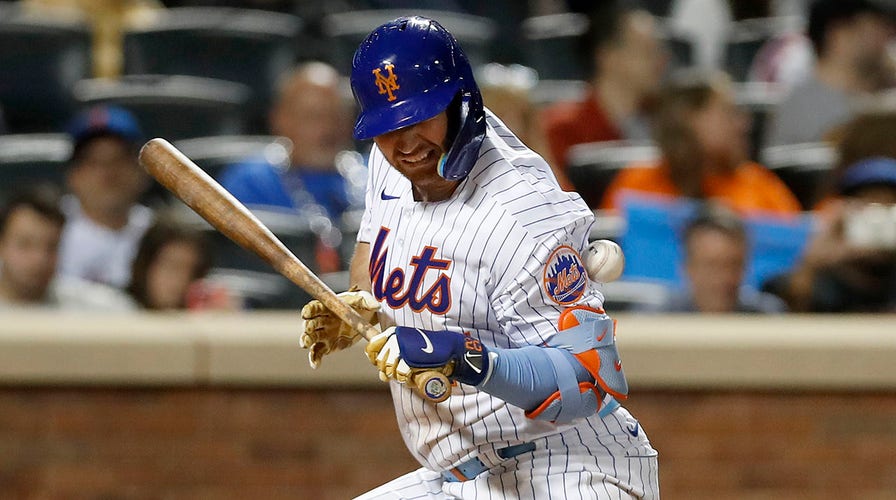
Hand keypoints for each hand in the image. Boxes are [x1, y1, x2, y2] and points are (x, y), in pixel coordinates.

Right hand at [300, 288, 378, 367]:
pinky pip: (319, 352)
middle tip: (309, 330)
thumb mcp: (365, 300)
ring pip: (311, 338)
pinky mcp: (328, 346)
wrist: (366, 317)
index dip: (309, 310)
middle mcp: (322, 321)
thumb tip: (376, 306)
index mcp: (327, 307)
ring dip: (306, 341)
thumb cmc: (362, 305)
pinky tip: (315, 365)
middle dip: (308, 327)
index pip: (314, 308)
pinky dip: (315, 359)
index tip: (307, 314)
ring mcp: (324, 334)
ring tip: (306, 345)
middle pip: (310, 324)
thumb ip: (368, 302)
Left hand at [364, 326, 489, 386]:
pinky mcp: (409, 357)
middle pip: (380, 361)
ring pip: (389, 369)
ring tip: (410, 374)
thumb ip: (393, 358)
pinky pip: (400, 374)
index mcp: (393, 332)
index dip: (374, 358)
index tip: (382, 366)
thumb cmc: (428, 351)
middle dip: (389, 370)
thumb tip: (381, 376)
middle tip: (403, 371)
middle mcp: (395, 338)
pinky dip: (407, 379)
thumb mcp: (408, 350)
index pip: (371, 346)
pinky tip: (414, 377)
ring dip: (399, 376)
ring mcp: (401, 347)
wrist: (449, 349)